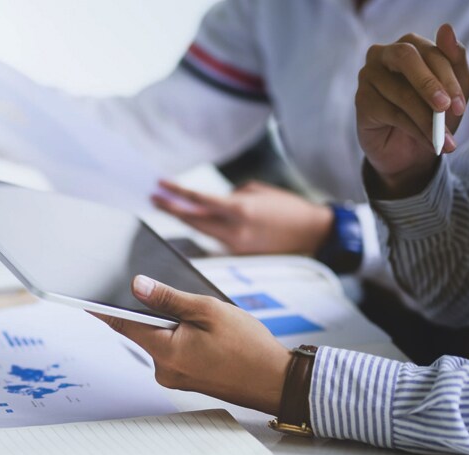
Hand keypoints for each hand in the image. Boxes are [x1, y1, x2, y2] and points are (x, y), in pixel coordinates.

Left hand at [91, 275, 291, 414]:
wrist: (275, 380)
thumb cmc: (248, 347)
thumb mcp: (208, 310)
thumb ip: (169, 298)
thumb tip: (138, 286)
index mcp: (166, 351)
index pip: (123, 324)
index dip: (103, 309)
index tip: (84, 298)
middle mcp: (164, 370)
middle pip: (145, 331)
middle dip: (161, 314)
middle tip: (192, 309)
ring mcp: (175, 378)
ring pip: (163, 341)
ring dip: (177, 328)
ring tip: (210, 326)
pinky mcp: (186, 380)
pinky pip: (176, 352)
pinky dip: (186, 340)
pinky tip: (211, 338)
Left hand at [153, 180, 332, 254]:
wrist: (314, 235)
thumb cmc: (290, 209)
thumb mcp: (260, 191)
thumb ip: (232, 195)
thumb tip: (210, 201)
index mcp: (240, 210)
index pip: (199, 200)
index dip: (177, 192)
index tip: (160, 185)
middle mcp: (235, 230)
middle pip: (193, 220)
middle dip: (172, 209)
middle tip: (154, 198)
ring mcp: (236, 246)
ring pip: (201, 232)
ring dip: (184, 219)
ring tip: (168, 206)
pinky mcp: (240, 255)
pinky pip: (215, 241)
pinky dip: (203, 230)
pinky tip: (193, 222)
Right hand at [356, 24, 468, 197]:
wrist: (409, 151)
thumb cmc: (431, 114)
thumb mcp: (452, 91)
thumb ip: (455, 61)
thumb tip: (446, 28)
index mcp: (411, 45)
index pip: (432, 52)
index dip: (448, 79)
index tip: (460, 106)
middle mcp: (385, 54)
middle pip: (407, 57)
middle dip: (429, 84)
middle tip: (445, 108)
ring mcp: (369, 75)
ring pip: (402, 93)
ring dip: (426, 119)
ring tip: (442, 140)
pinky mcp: (361, 99)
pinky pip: (391, 112)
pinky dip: (414, 130)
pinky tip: (428, 143)